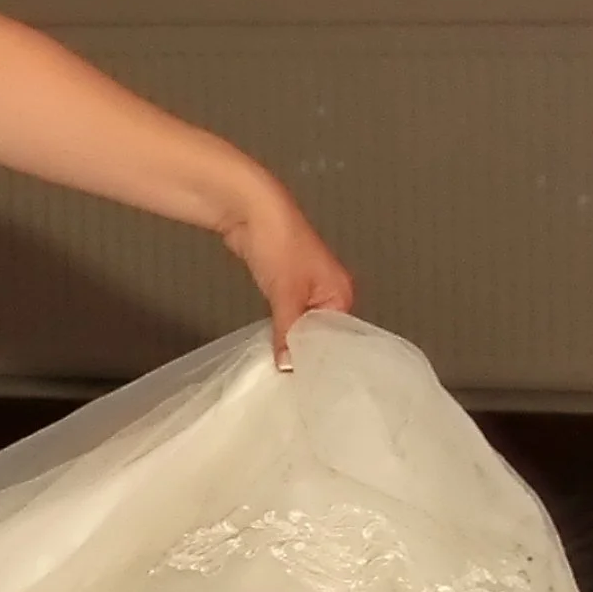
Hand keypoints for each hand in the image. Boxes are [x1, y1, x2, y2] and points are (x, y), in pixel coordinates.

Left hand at [219, 178, 354, 368]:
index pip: (340, 337)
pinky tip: (273, 344)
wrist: (251, 212)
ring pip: (302, 325)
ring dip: (291, 339)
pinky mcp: (285, 287)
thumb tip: (289, 365)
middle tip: (294, 377)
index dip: (323, 357)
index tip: (309, 379)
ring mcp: (307, 289)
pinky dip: (280, 328)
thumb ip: (288, 333)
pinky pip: (287, 316)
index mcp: (341, 292)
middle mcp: (329, 291)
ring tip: (284, 366)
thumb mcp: (286, 295)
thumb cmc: (278, 241)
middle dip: (306, 350)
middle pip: (321, 333)